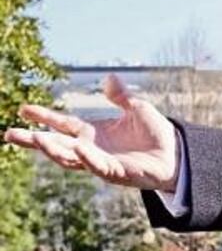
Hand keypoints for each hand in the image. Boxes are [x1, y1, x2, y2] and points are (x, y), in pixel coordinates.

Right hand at [3, 74, 178, 191]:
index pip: (63, 124)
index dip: (44, 117)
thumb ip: (121, 97)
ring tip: (36, 139)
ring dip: (53, 149)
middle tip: (9, 134)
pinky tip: (79, 148)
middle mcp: (92, 148)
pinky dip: (88, 158)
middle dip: (33, 140)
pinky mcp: (116, 173)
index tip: (23, 109)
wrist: (176, 155)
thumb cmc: (155, 134)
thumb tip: (109, 77)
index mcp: (94, 132)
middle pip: (57, 144)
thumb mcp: (137, 109)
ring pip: (70, 158)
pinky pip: (98, 166)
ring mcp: (101, 162)